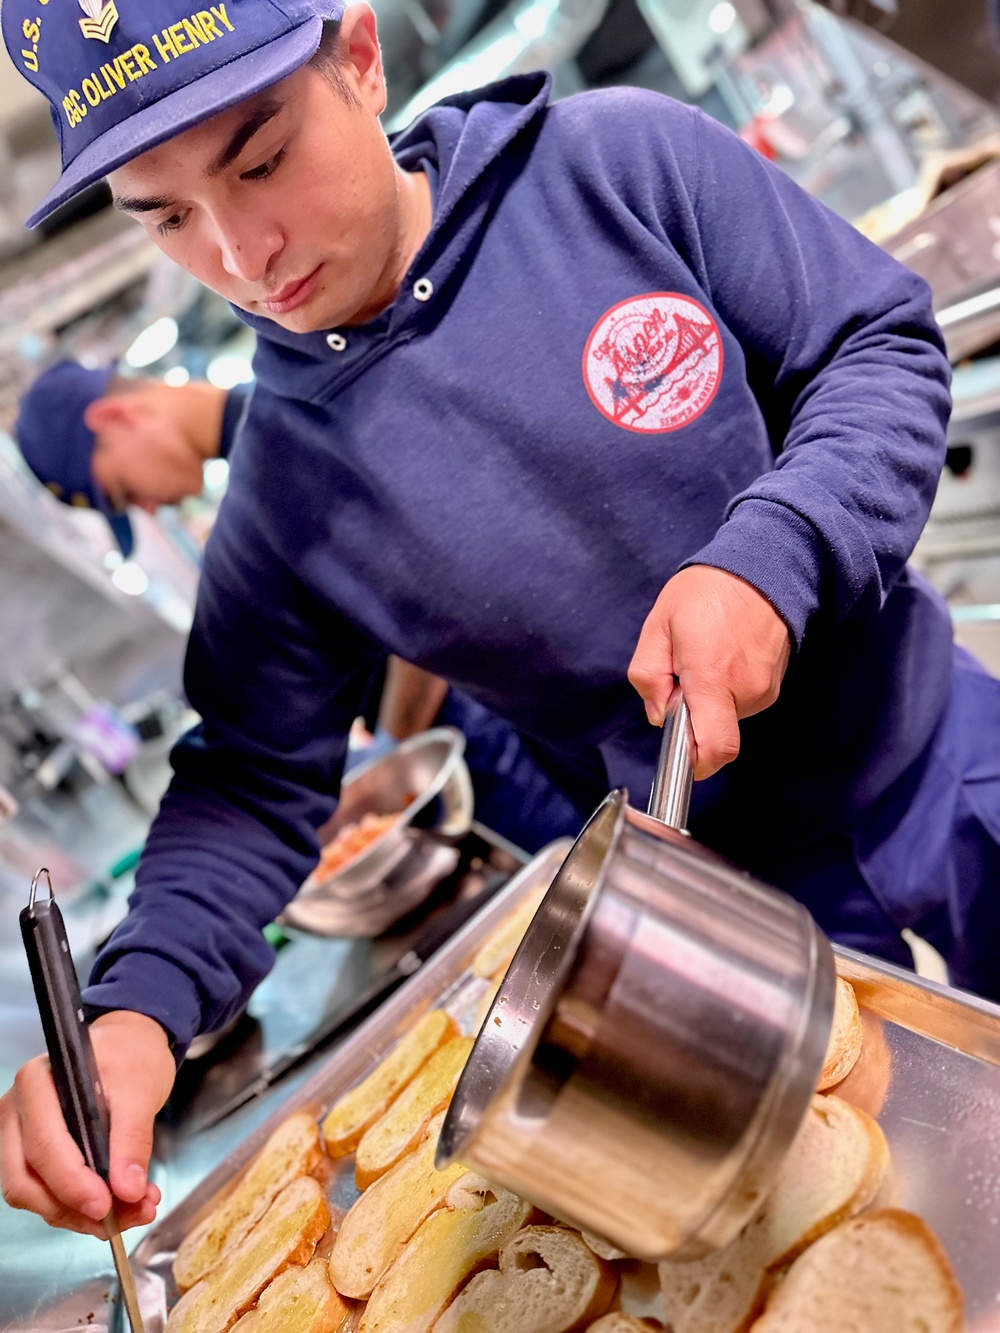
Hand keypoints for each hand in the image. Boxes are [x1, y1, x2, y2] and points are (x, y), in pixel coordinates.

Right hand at [0, 1010, 173, 1234]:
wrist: (129, 1048)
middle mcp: (17, 1111)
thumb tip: (128, 1190)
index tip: (107, 1205)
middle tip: (129, 1215)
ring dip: (80, 1215)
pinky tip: (119, 1207)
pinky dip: (80, 1208)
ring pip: (33, 1195)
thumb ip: (133, 1139)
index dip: (72, 1182)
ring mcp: (19, 1136)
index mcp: (36, 1082)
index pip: (43, 1144)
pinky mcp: (34, 1157)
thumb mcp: (141, 1089)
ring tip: (134, 1212)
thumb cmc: (130, 1057)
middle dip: (76, 1207)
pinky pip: (46, 1194)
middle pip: (28, 1179)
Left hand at [628, 565, 791, 778]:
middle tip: (682, 674)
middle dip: (691, 716)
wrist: (764, 567)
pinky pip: (740, 702)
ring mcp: (764, 689)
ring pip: (725, 716)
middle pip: (712, 732)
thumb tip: (658, 713)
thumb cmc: (707, 592)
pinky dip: (726, 690)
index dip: (697, 763)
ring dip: (708, 699)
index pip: (715, 748)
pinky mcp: (773, 685)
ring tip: (705, 656)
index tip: (681, 757)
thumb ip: (648, 675)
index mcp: (712, 677)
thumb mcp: (658, 625)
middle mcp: (744, 690)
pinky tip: (723, 656)